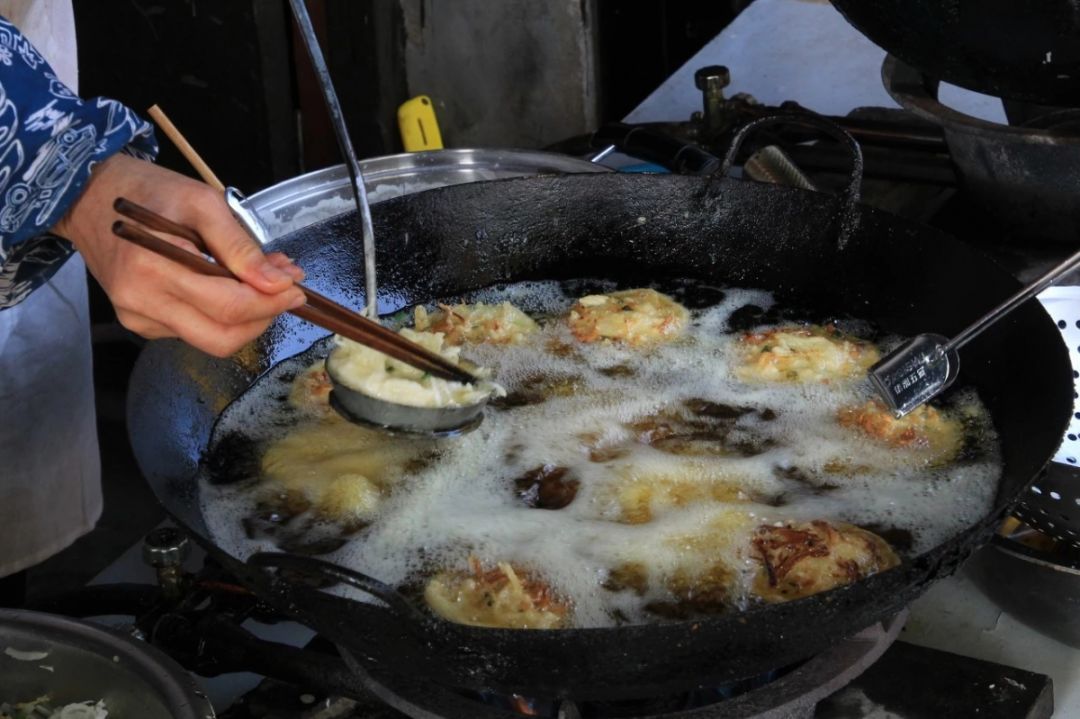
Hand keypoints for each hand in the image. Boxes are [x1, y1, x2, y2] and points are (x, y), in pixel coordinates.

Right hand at [54, 154, 306, 356]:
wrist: (89, 197)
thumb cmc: (147, 191)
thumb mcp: (202, 202)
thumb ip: (241, 246)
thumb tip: (277, 281)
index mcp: (154, 267)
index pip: (229, 307)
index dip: (271, 303)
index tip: (296, 288)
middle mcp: (142, 301)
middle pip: (222, 337)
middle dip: (263, 317)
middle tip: (283, 290)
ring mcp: (138, 316)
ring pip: (211, 340)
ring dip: (245, 318)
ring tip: (257, 283)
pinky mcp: (140, 322)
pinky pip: (193, 332)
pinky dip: (219, 316)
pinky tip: (225, 287)